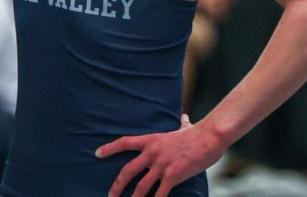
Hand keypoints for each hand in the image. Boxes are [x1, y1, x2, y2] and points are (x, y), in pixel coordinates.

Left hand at [98, 115, 223, 196]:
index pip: (124, 142)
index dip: (109, 148)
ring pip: (141, 186)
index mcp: (151, 140)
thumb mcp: (184, 127)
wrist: (209, 137)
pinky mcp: (173, 176)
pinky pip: (160, 193)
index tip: (97, 154)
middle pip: (128, 170)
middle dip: (117, 184)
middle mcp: (152, 153)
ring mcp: (161, 165)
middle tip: (110, 195)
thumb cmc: (198, 133)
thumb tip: (184, 116)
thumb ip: (181, 124)